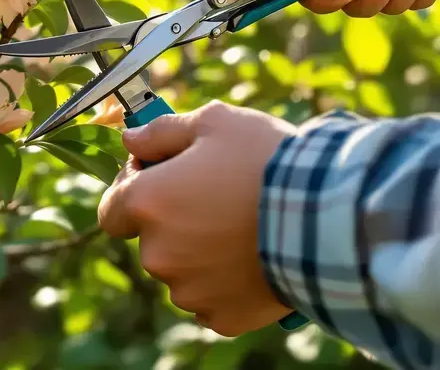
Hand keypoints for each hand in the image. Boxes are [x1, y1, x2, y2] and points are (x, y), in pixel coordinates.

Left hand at [97, 101, 294, 334]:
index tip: (162, 178)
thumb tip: (131, 139)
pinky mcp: (221, 317)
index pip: (112, 210)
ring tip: (242, 228)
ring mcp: (189, 290)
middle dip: (174, 221)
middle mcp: (158, 253)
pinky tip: (252, 258)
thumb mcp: (215, 123)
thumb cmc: (267, 161)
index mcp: (148, 203)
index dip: (133, 191)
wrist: (327, 217)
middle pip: (151, 240)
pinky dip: (225, 284)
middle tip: (216, 199)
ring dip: (199, 254)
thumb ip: (162, 131)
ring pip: (181, 272)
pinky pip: (211, 300)